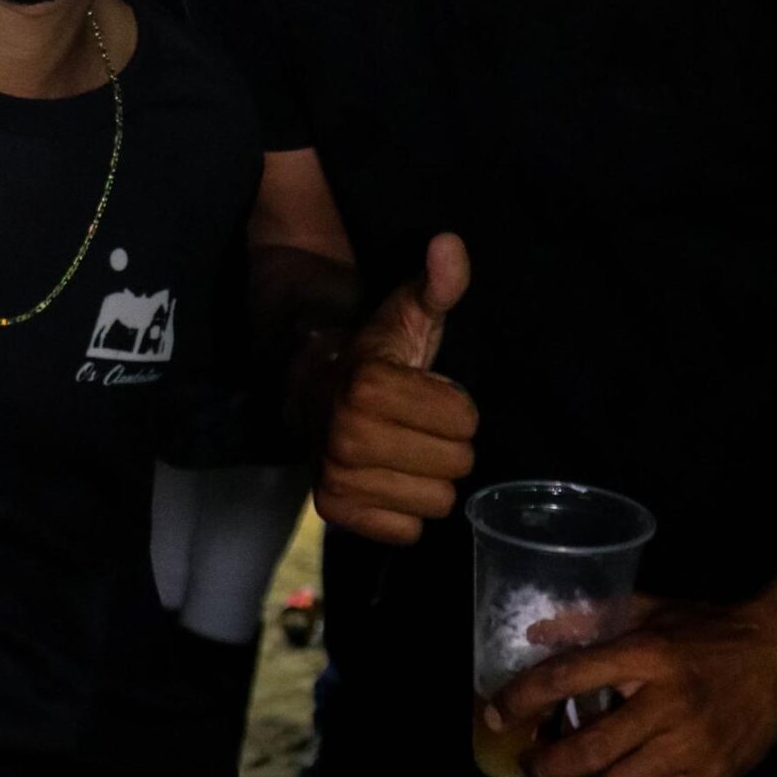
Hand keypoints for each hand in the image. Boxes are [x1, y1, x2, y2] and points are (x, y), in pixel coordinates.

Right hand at [315, 232, 476, 545]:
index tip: (427, 391)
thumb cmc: (377, 351)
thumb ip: (438, 283)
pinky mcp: (334, 509)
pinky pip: (406, 531)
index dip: (456, 405)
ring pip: (435, 501)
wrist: (312, 384)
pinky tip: (388, 479)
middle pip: (456, 465)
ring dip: (428, 478)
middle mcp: (347, 435)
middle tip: (416, 424)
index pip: (465, 421)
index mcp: (370, 385)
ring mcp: (337, 476)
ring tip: (402, 450)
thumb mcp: (410, 311)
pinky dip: (405, 510)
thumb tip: (449, 245)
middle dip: (447, 444)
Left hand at [491, 598, 776, 776]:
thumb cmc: (708, 632)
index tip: (496, 713)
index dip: (522, 699)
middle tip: (536, 762)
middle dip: (547, 765)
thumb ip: (593, 620)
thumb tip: (535, 632)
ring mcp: (693, 745)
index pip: (569, 677)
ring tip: (592, 774)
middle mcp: (668, 703)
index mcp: (648, 654)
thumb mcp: (651, 610)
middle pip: (588, 752)